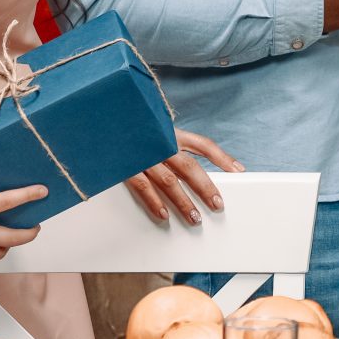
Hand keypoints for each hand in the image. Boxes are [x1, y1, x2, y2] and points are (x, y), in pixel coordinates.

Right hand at [126, 129, 244, 225]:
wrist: (100, 119)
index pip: (202, 145)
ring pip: (169, 181)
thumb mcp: (153, 129)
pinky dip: (154, 202)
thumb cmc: (130, 128)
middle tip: (218, 205)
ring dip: (183, 202)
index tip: (238, 170)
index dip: (221, 157)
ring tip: (195, 218)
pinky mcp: (125, 166)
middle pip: (189, 167)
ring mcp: (143, 155)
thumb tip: (189, 166)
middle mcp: (159, 143)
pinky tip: (164, 215)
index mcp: (170, 133)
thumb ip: (171, 144)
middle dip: (205, 187)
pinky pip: (143, 187)